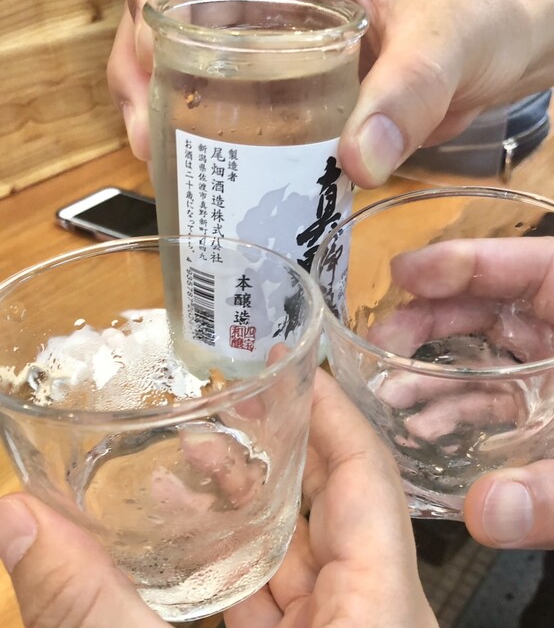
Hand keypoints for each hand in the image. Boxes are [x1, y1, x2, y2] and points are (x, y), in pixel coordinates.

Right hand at [0, 369, 436, 627]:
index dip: (333, 410)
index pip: (367, 474)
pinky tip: (181, 543)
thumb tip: (9, 524)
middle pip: (332, 504)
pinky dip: (232, 569)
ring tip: (183, 460)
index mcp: (377, 610)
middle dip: (272, 451)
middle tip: (217, 407)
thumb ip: (93, 609)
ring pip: (298, 555)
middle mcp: (369, 617)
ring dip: (242, 507)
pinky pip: (276, 601)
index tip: (290, 365)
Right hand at [107, 0, 553, 185]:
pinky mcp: (284, 92)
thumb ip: (410, 92)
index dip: (154, 2)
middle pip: (176, 21)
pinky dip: (205, 138)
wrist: (494, 55)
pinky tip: (204, 173)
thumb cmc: (480, 21)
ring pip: (191, 65)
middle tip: (147, 138)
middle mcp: (272, 1)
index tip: (148, 55)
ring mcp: (274, 48)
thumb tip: (360, 159)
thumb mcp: (446, 44)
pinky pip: (228, 106)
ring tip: (161, 161)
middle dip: (143, 74)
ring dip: (164, 111)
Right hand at [388, 237, 553, 549]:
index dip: (460, 262)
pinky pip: (490, 398)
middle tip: (381, 348)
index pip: (526, 266)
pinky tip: (424, 430)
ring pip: (479, 356)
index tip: (404, 272)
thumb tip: (484, 515)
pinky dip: (455, 411)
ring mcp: (547, 373)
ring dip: (430, 375)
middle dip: (426, 324)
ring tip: (389, 397)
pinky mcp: (539, 409)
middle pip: (484, 308)